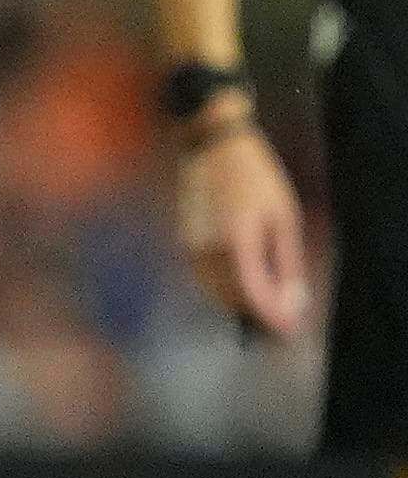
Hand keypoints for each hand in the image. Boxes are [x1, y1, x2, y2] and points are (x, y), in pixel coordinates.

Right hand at [177, 120, 310, 336]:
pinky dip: (224, 290)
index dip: (273, 319)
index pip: (254, 295)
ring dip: (239, 305)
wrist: (213, 145)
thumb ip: (287, 264)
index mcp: (237, 240)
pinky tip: (242, 287)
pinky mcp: (185, 240)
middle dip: (258, 316)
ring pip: (215, 292)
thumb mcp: (284, 218)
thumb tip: (292, 301)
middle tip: (284, 323)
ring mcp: (191, 245)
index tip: (290, 332)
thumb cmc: (257, 178)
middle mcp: (208, 248)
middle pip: (233, 300)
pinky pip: (204, 278)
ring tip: (266, 308)